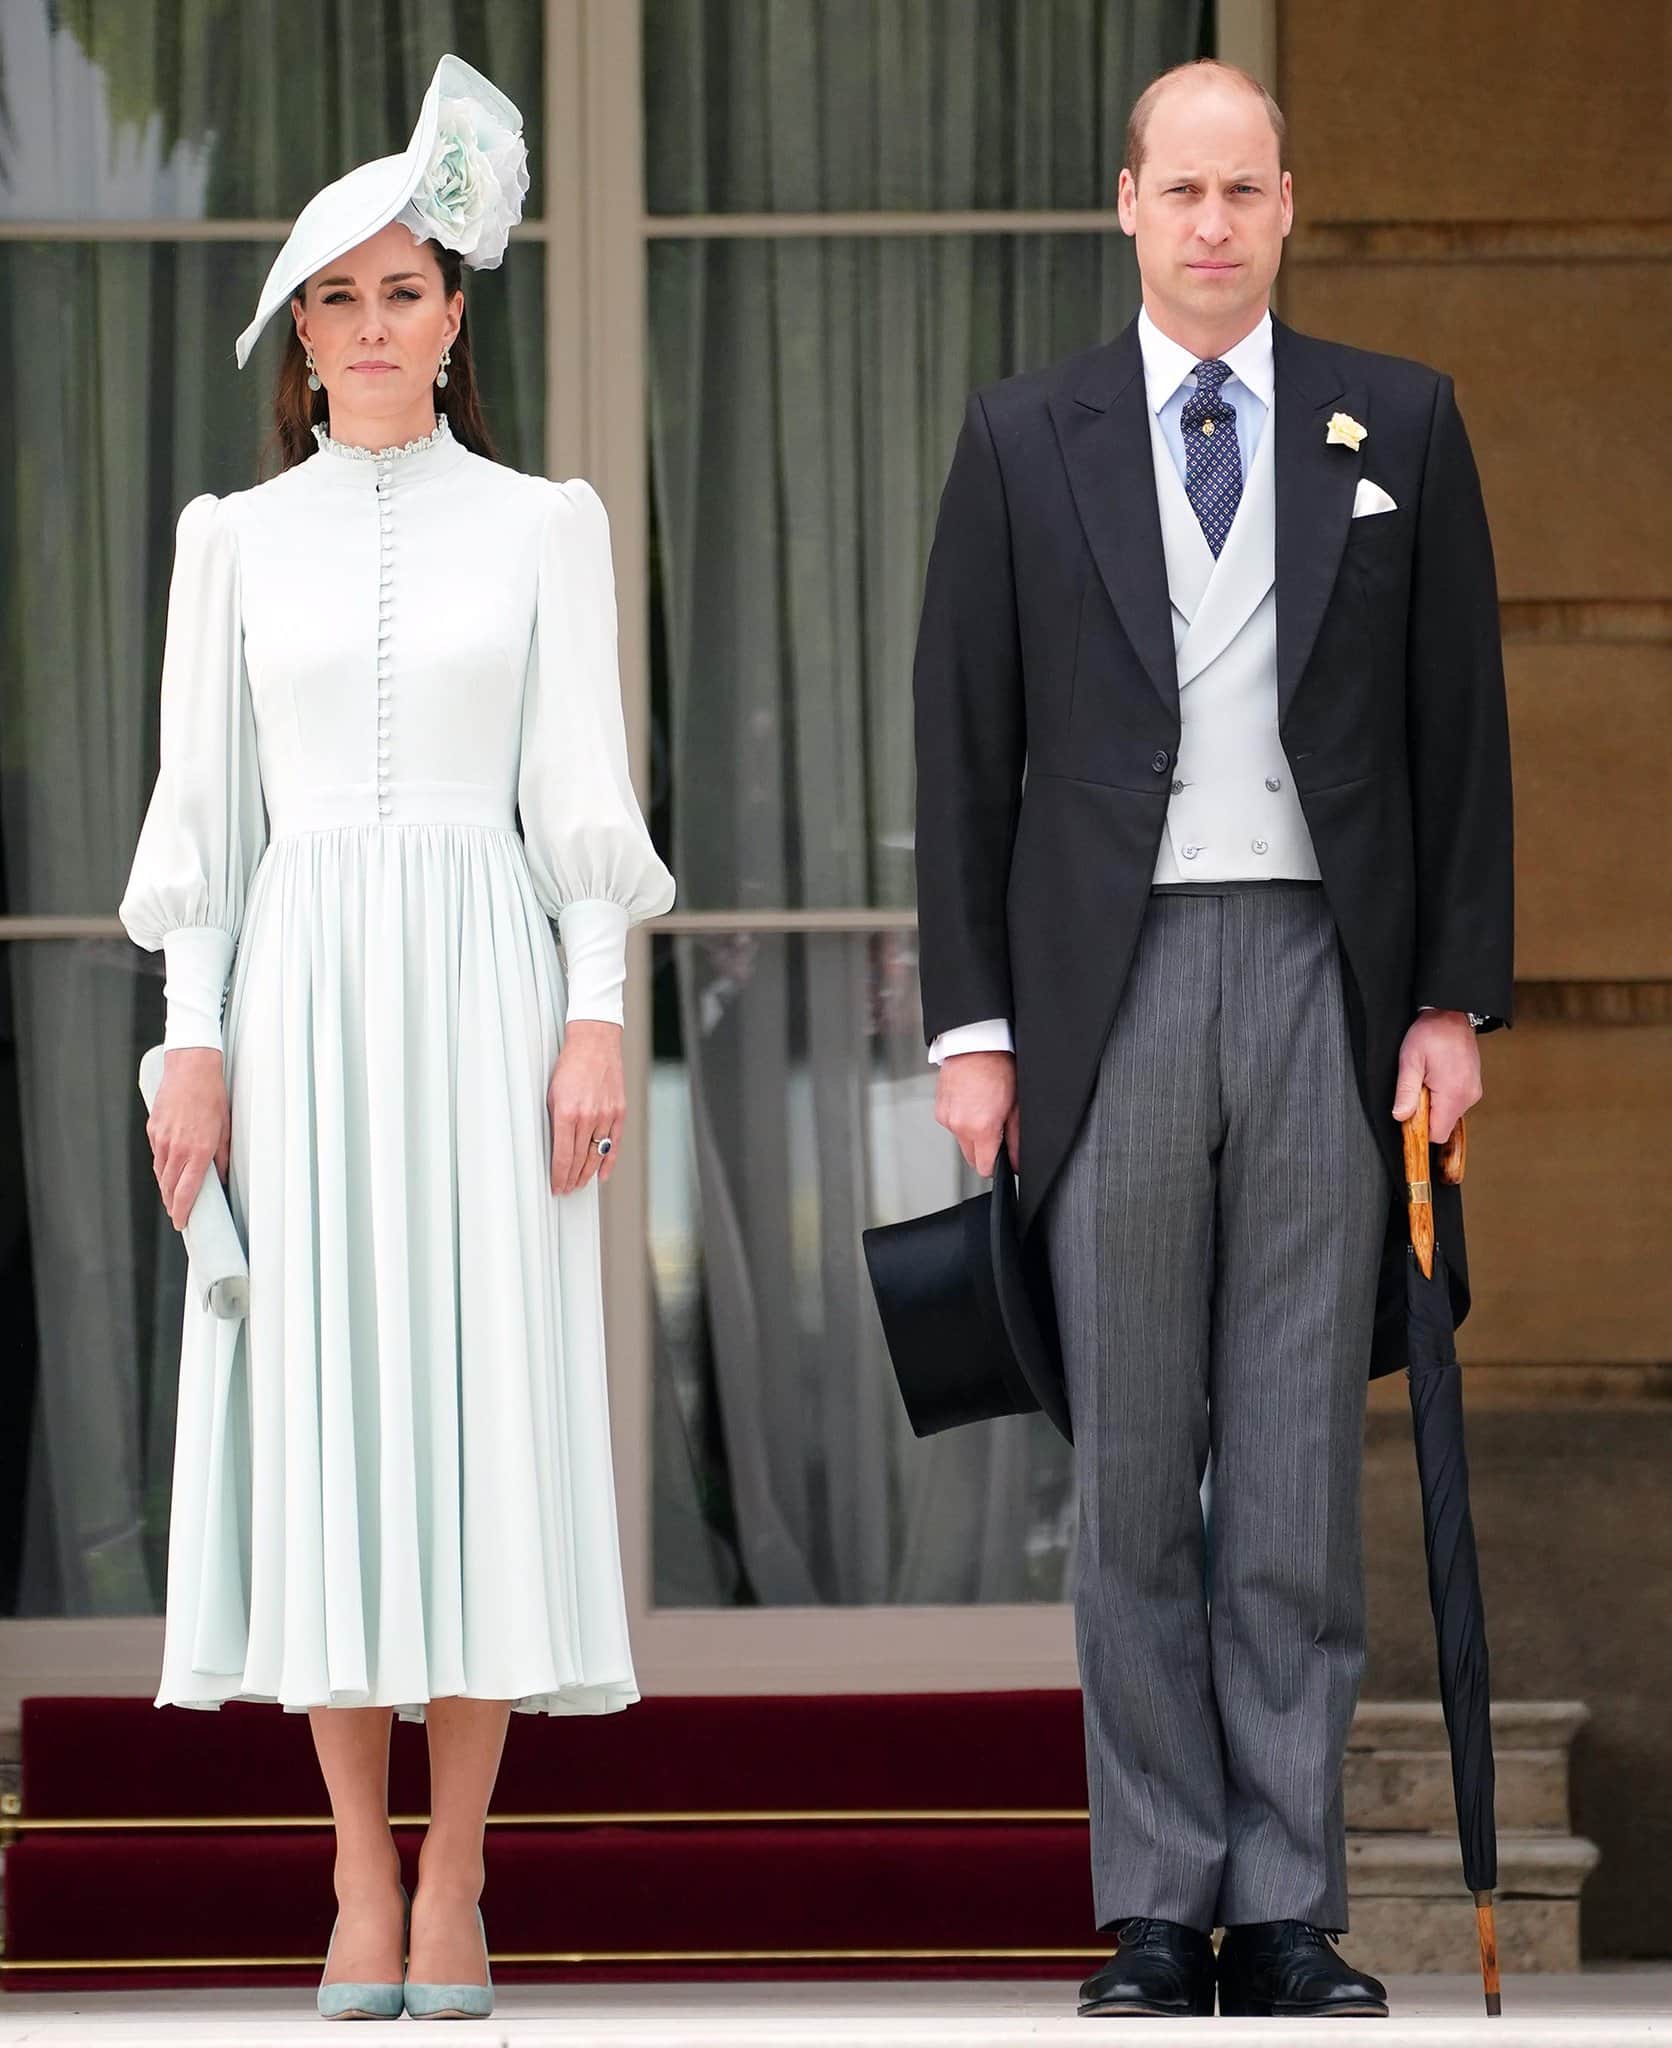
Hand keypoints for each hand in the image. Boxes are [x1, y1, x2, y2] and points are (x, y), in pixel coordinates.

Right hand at [147, 1048, 230, 1229]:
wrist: (191, 1069)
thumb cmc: (212, 1096)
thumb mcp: (226, 1128)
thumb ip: (223, 1156)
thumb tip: (222, 1176)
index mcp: (199, 1150)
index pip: (186, 1192)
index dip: (182, 1212)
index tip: (182, 1223)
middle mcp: (177, 1148)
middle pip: (169, 1187)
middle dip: (173, 1203)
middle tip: (178, 1213)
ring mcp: (162, 1139)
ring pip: (160, 1173)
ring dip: (166, 1187)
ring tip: (173, 1196)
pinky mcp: (153, 1129)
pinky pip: (156, 1155)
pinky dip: (162, 1166)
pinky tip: (169, 1169)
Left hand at [549, 1019, 624, 1194]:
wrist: (594, 1043)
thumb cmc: (570, 1065)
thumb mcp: (552, 1094)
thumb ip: (555, 1123)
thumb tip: (555, 1149)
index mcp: (567, 1113)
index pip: (563, 1156)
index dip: (559, 1176)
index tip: (556, 1186)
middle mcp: (588, 1116)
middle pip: (580, 1159)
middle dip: (571, 1178)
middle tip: (566, 1189)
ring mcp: (606, 1115)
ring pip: (597, 1154)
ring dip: (587, 1173)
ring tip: (579, 1184)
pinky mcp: (619, 1112)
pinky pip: (614, 1143)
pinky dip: (608, 1161)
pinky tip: (602, 1174)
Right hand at [935, 1049, 1018, 1176]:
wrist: (975, 1046)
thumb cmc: (997, 1068)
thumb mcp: (1015, 1106)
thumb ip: (1015, 1138)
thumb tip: (1015, 1159)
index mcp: (980, 1127)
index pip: (984, 1168)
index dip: (996, 1166)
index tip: (1002, 1158)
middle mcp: (959, 1126)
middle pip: (971, 1158)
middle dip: (984, 1150)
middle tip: (996, 1129)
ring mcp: (946, 1118)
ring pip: (961, 1141)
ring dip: (972, 1134)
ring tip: (983, 1110)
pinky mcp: (939, 1110)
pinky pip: (952, 1126)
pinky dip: (962, 1121)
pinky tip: (971, 1103)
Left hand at [1392, 1009, 1481, 1142]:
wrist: (1452, 1014)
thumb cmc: (1432, 1033)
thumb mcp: (1410, 1061)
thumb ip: (1405, 1092)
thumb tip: (1400, 1116)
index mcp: (1453, 1094)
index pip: (1437, 1134)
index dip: (1420, 1128)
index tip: (1410, 1112)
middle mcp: (1468, 1097)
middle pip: (1443, 1125)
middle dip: (1426, 1114)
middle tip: (1418, 1088)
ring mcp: (1473, 1092)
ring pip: (1449, 1115)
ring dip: (1434, 1104)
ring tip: (1428, 1079)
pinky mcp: (1473, 1087)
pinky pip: (1455, 1103)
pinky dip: (1443, 1097)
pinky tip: (1437, 1077)